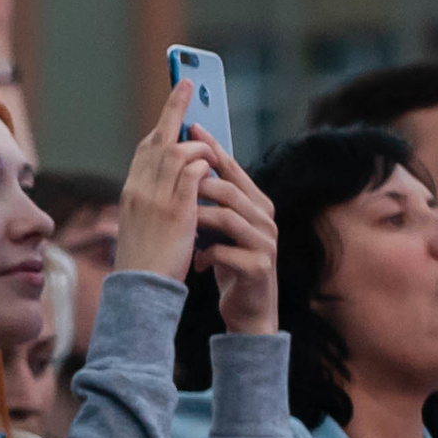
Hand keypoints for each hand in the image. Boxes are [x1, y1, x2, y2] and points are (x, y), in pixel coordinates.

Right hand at [113, 79, 211, 282]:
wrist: (141, 289)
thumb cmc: (147, 261)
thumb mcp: (144, 223)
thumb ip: (157, 198)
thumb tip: (179, 179)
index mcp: (131, 191)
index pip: (146, 148)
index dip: (162, 125)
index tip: (172, 108)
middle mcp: (139, 188)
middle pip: (159, 138)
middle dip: (174, 108)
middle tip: (188, 83)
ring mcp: (156, 198)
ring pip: (179, 151)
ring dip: (199, 144)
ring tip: (213, 147)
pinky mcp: (176, 209)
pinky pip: (195, 173)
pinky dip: (206, 165)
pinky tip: (215, 167)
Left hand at [192, 141, 279, 336]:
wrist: (249, 310)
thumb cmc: (230, 264)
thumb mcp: (220, 229)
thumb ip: (212, 202)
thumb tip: (185, 166)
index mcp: (256, 204)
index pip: (231, 169)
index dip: (211, 148)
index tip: (190, 127)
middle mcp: (265, 218)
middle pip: (228, 189)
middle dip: (197, 183)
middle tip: (171, 184)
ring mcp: (266, 242)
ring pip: (227, 217)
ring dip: (197, 219)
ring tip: (180, 225)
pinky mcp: (260, 267)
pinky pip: (226, 252)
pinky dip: (206, 255)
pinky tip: (197, 262)